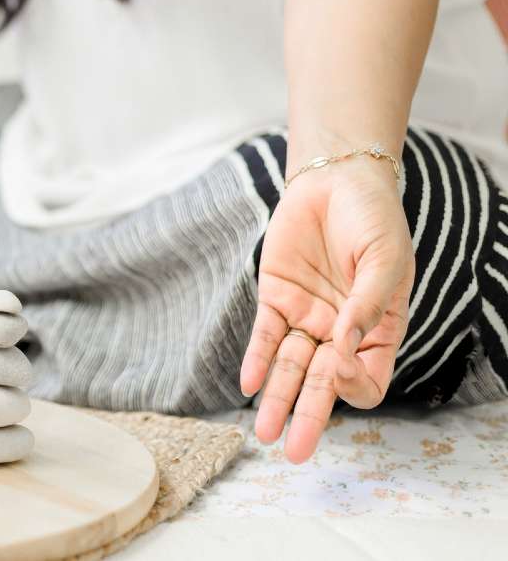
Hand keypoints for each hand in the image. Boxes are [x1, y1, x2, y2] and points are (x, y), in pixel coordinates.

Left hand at [239, 157, 412, 462]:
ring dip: (276, 399)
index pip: (367, 379)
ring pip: (289, 368)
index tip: (341, 365)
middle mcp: (340, 332)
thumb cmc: (373, 220)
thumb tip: (344, 346)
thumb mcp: (385, 260)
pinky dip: (256, 359)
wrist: (337, 182)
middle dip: (308, 417)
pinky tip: (248, 384)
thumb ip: (366, 305)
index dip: (354, 384)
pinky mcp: (276, 298)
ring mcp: (307, 317)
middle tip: (293, 452)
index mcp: (378, 330)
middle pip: (322, 385)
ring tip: (263, 432)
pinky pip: (264, 336)